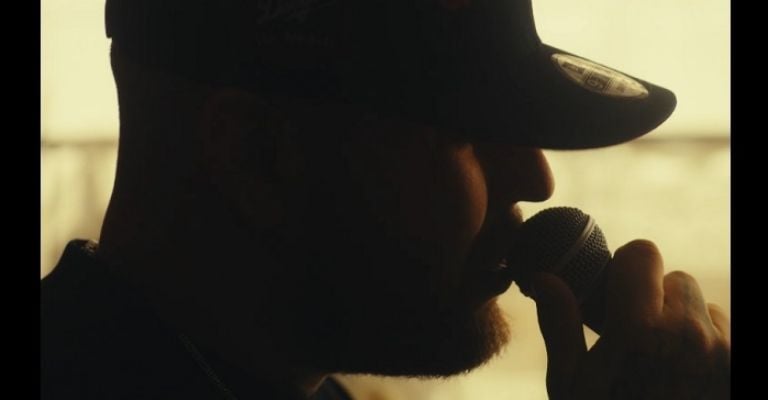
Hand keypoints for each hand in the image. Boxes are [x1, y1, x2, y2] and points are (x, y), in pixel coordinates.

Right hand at [532, 240, 729, 399]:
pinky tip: (685, 375)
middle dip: (651, 300)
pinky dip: (705, 344)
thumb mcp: (572, 387)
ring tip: (661, 363)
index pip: (641, 254)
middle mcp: (691, 333)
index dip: (623, 271)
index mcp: (641, 330)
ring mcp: (725, 351)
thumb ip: (560, 325)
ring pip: (701, 306)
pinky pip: (724, 331)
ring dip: (681, 322)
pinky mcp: (740, 365)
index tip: (613, 299)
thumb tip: (543, 278)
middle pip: (673, 277)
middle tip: (633, 338)